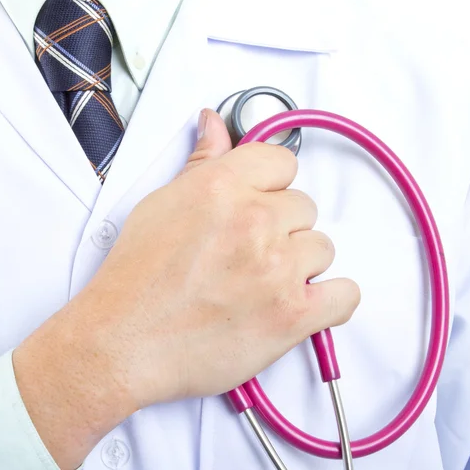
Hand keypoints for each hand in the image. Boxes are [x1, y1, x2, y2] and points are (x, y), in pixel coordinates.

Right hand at [14, 110, 359, 469]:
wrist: (123, 343)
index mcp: (222, 186)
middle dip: (282, 228)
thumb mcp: (160, 204)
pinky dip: (332, 301)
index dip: (272, 186)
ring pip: (322, 249)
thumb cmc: (135, 280)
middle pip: (304, 208)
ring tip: (262, 285)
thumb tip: (214, 126)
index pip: (283, 163)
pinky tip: (305, 304)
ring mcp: (278, 268)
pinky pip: (345, 295)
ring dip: (299, 265)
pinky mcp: (292, 314)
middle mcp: (255, 220)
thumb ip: (200, 162)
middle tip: (250, 254)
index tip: (263, 203)